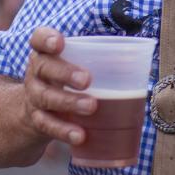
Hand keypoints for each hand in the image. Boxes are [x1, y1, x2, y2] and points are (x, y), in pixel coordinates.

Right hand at [21, 27, 95, 147]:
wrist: (32, 114)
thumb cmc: (66, 82)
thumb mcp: (74, 67)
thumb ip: (98, 59)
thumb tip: (141, 57)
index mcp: (46, 54)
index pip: (39, 39)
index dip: (47, 39)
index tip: (60, 43)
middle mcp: (36, 73)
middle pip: (44, 67)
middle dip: (65, 72)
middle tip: (87, 80)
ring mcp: (34, 97)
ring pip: (46, 97)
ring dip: (69, 102)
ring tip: (91, 106)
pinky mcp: (37, 121)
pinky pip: (49, 125)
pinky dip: (65, 131)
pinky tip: (80, 135)